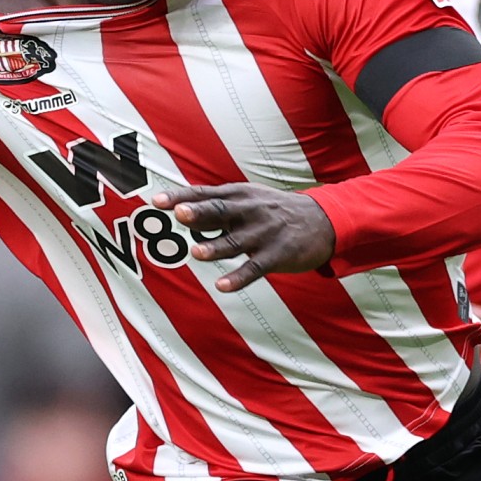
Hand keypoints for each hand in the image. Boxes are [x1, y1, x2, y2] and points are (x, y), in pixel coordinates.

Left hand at [151, 182, 336, 292]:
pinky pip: (254, 268)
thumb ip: (215, 207)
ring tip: (196, 253)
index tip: (157, 201)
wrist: (323, 221)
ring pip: (235, 242)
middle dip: (199, 213)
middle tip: (179, 214)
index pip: (205, 194)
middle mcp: (250, 211)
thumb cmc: (274, 211)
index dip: (181, 197)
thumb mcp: (248, 200)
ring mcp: (264, 233)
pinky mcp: (277, 255)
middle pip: (220, 211)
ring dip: (216, 247)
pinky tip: (222, 286)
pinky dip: (239, 277)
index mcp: (239, 195)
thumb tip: (179, 212)